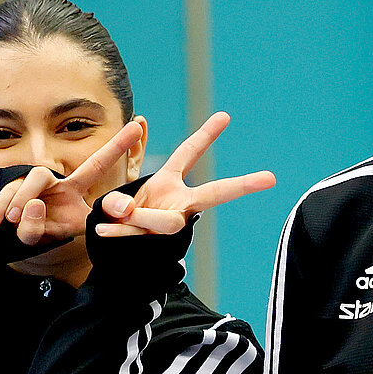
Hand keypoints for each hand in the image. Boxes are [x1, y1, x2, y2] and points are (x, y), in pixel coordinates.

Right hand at [0, 118, 147, 245]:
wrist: (27, 236)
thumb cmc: (56, 227)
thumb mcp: (76, 226)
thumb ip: (94, 219)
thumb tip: (91, 207)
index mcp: (74, 186)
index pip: (97, 164)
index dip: (117, 146)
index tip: (139, 126)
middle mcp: (51, 181)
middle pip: (40, 174)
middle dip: (32, 191)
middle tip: (31, 208)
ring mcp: (28, 187)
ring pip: (21, 187)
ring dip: (17, 203)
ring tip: (12, 220)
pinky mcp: (8, 194)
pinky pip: (2, 198)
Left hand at [97, 111, 275, 237]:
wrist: (117, 257)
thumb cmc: (120, 221)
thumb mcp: (117, 201)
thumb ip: (118, 202)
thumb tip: (122, 211)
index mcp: (171, 185)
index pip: (189, 153)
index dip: (206, 134)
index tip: (225, 116)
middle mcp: (178, 204)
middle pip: (213, 193)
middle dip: (241, 185)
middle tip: (270, 177)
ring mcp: (169, 224)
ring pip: (164, 221)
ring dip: (140, 218)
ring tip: (116, 214)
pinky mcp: (154, 242)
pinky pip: (137, 234)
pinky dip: (118, 231)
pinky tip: (102, 230)